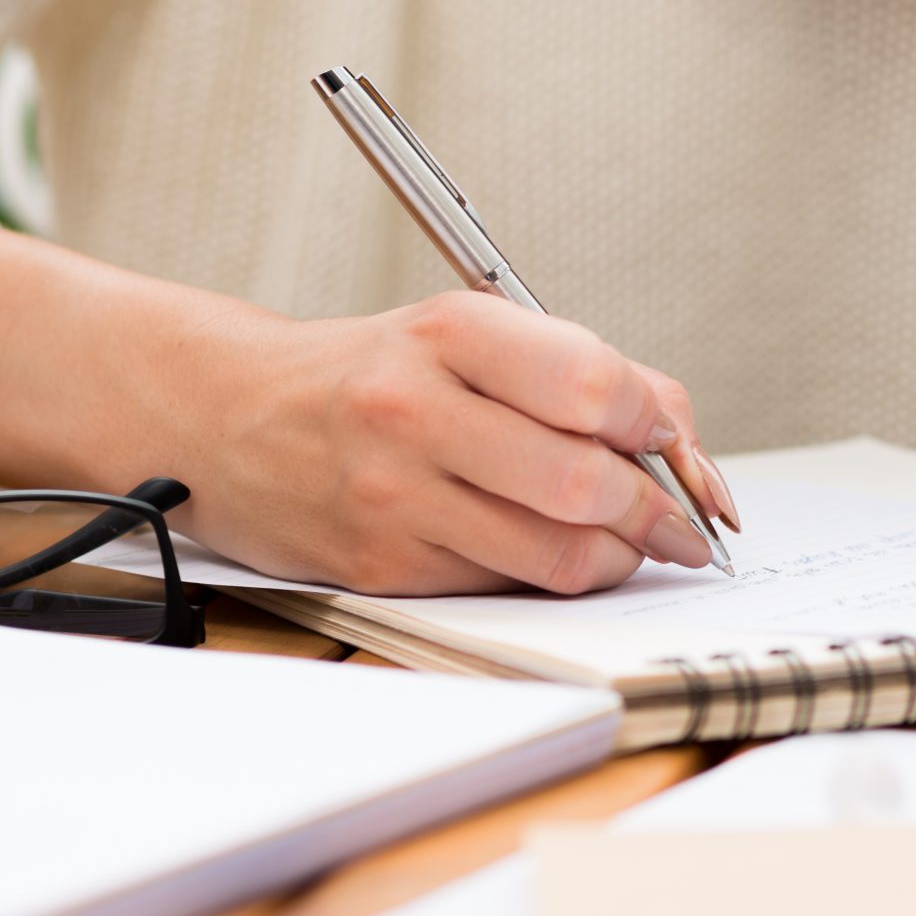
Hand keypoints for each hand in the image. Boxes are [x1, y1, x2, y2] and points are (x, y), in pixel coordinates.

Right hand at [176, 291, 741, 595]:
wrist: (230, 414)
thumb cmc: (373, 372)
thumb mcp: (470, 334)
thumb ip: (586, 374)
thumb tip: (685, 447)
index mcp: (451, 331)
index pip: (593, 386)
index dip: (657, 425)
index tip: (673, 446)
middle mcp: (413, 407)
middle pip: (584, 482)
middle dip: (656, 511)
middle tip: (681, 521)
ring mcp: (391, 493)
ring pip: (556, 552)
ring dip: (620, 557)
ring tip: (633, 544)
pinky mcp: (379, 564)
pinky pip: (505, 585)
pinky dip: (555, 578)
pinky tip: (559, 555)